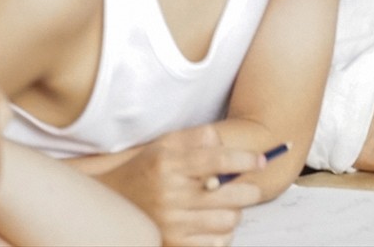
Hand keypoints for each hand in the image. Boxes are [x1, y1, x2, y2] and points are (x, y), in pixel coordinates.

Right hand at [96, 124, 265, 246]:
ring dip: (234, 212)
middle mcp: (169, 195)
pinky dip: (222, 233)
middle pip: (229, 195)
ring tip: (226, 206)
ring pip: (227, 220)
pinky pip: (216, 242)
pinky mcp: (172, 243)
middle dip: (249, 190)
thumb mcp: (167, 144)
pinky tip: (214, 223)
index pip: (218, 161)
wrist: (111, 202)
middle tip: (250, 188)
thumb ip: (198, 137)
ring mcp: (170, 223)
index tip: (262, 161)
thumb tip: (225, 141)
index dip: (246, 160)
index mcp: (169, 165)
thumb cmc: (147, 168)